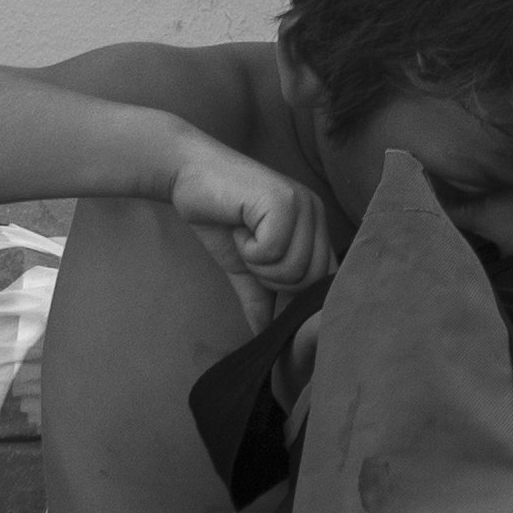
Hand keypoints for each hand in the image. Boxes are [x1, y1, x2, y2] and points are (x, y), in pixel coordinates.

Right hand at [165, 122, 339, 296]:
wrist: (189, 177)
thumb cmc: (219, 218)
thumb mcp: (245, 266)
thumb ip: (260, 299)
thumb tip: (264, 335)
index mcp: (313, 228)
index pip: (323, 280)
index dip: (292, 291)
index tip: (262, 277)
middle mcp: (315, 213)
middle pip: (309, 281)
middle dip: (271, 278)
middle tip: (249, 250)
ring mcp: (302, 204)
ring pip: (293, 269)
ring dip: (257, 262)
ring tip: (244, 235)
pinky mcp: (282, 200)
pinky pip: (273, 251)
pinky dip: (249, 248)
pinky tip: (239, 225)